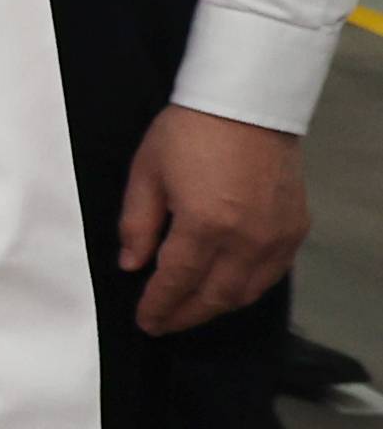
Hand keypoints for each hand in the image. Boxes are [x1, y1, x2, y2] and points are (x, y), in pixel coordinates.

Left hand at [119, 103, 306, 333]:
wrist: (247, 105)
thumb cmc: (188, 133)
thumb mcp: (146, 173)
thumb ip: (138, 224)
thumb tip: (132, 265)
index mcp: (205, 225)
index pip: (177, 281)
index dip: (159, 306)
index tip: (145, 322)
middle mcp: (246, 240)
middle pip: (215, 296)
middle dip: (186, 315)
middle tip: (163, 323)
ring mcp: (276, 237)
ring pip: (246, 292)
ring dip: (216, 307)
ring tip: (190, 310)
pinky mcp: (296, 229)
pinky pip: (271, 275)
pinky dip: (247, 289)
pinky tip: (227, 288)